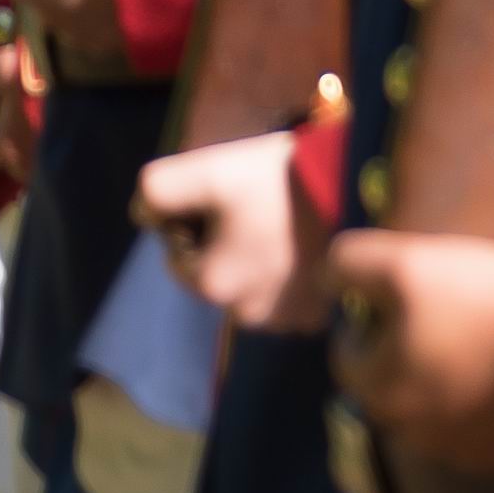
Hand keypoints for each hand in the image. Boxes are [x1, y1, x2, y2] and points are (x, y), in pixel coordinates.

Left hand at [138, 130, 333, 333]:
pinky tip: (300, 244)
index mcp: (214, 287)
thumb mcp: (205, 170)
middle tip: (250, 208)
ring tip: (279, 224)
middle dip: (223, 246)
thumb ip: (156, 192)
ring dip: (255, 262)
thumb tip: (142, 215)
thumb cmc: (273, 181)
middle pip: (216, 275)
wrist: (351, 190)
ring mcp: (288, 322)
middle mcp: (248, 318)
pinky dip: (286, 276)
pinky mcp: (320, 317)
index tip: (219, 199)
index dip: (189, 224)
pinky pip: (286, 298)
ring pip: (251, 289)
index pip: (177, 258)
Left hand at [328, 233, 493, 476]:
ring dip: (435, 380)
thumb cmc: (479, 298)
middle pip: (386, 392)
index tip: (389, 297)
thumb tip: (325, 279)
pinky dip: (475, 399)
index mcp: (383, 392)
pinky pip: (474, 426)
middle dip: (395, 355)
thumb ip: (348, 265)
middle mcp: (416, 435)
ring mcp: (464, 451)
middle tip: (428, 312)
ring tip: (466, 335)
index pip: (346, 362)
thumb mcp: (402, 261)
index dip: (359, 323)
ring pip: (430, 413)